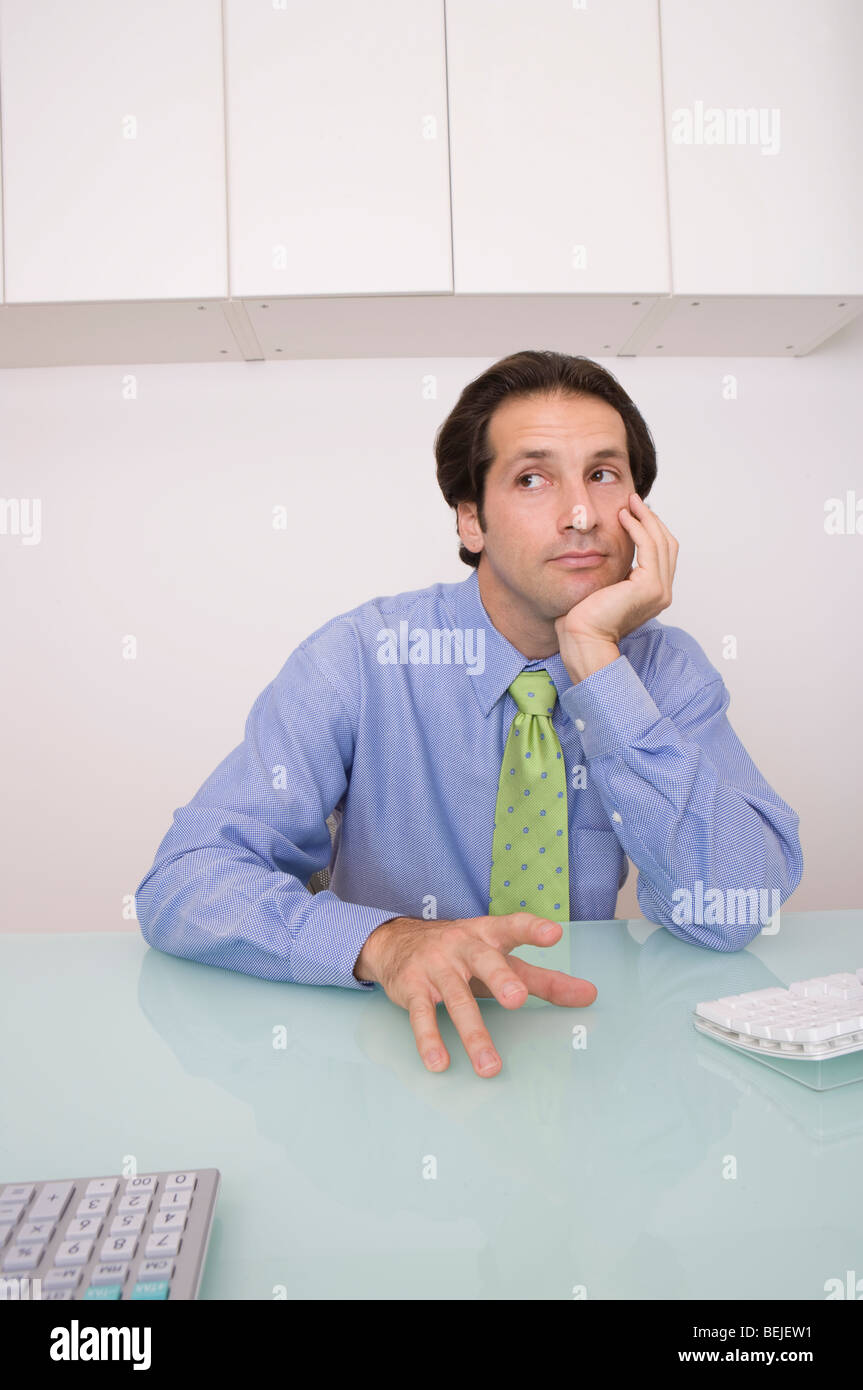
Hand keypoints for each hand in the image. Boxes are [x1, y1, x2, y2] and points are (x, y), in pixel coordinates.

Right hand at [354, 913, 596, 1076]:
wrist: (394, 941)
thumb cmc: (460, 952)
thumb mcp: (500, 959)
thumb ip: (543, 979)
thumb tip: (588, 994)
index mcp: (487, 935)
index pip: (512, 927)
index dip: (532, 929)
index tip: (553, 933)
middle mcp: (461, 946)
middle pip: (483, 960)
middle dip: (500, 978)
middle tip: (517, 998)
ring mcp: (435, 966)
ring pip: (456, 999)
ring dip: (473, 1033)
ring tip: (489, 1065)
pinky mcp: (412, 988)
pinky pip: (421, 1015)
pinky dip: (429, 1039)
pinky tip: (439, 1061)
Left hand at [555, 494, 678, 676]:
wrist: (583, 637)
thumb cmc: (586, 617)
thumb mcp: (606, 586)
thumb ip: (616, 571)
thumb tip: (609, 549)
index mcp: (655, 593)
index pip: (662, 553)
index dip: (651, 529)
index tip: (634, 511)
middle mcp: (663, 592)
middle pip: (666, 543)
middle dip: (651, 519)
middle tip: (634, 500)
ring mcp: (659, 590)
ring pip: (660, 541)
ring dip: (645, 517)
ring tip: (629, 502)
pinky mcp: (649, 585)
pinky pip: (648, 546)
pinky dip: (638, 527)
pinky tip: (624, 516)